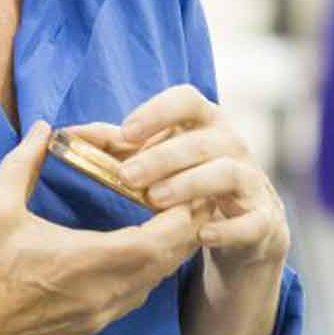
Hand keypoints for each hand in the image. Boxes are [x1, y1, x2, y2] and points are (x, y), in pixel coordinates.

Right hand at [0, 123, 202, 334]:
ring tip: (163, 216)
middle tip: (181, 195)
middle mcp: (103, 293)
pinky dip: (148, 270)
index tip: (178, 188)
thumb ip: (23, 163)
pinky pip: (137, 296)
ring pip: (156, 281)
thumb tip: (44, 128)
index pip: (158, 241)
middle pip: (169, 261)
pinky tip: (135, 248)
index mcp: (86, 262)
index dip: (179, 215)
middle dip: (183, 228)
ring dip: (167, 250)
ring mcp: (100, 316)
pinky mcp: (92, 328)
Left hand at [70, 85, 289, 284]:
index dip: (158, 111)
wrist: (245, 230)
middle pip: (202, 140)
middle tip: (126, 177)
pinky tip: (202, 234)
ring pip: (227, 172)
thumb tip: (69, 134)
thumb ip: (119, 147)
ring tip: (154, 201)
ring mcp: (252, 182)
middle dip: (162, 157)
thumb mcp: (158, 161)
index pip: (188, 100)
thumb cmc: (191, 184)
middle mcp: (233, 145)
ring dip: (190, 184)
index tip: (126, 132)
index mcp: (206, 123)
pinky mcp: (263, 220)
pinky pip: (251, 221)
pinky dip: (227, 228)